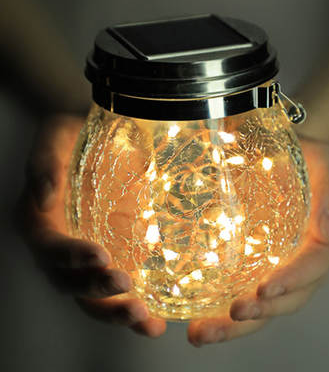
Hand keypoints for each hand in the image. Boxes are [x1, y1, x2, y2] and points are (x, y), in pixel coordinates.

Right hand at [19, 115, 165, 337]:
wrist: (102, 136)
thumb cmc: (75, 135)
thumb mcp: (57, 138)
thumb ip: (45, 163)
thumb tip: (43, 196)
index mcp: (41, 221)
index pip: (50, 247)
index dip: (70, 256)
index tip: (100, 255)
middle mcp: (62, 246)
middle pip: (70, 283)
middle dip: (96, 292)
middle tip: (127, 290)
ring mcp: (89, 256)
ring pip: (93, 297)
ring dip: (117, 312)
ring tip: (146, 321)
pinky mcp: (115, 256)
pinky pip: (120, 289)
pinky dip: (136, 309)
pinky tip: (157, 319)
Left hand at [188, 137, 328, 345]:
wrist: (280, 156)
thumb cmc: (304, 158)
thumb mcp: (323, 164)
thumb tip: (325, 232)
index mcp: (326, 239)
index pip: (313, 266)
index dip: (293, 280)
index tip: (264, 288)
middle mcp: (304, 262)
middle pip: (289, 298)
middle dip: (261, 311)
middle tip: (232, 315)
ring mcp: (278, 267)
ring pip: (264, 305)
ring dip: (235, 325)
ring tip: (202, 333)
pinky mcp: (255, 267)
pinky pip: (242, 293)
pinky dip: (220, 313)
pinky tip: (196, 321)